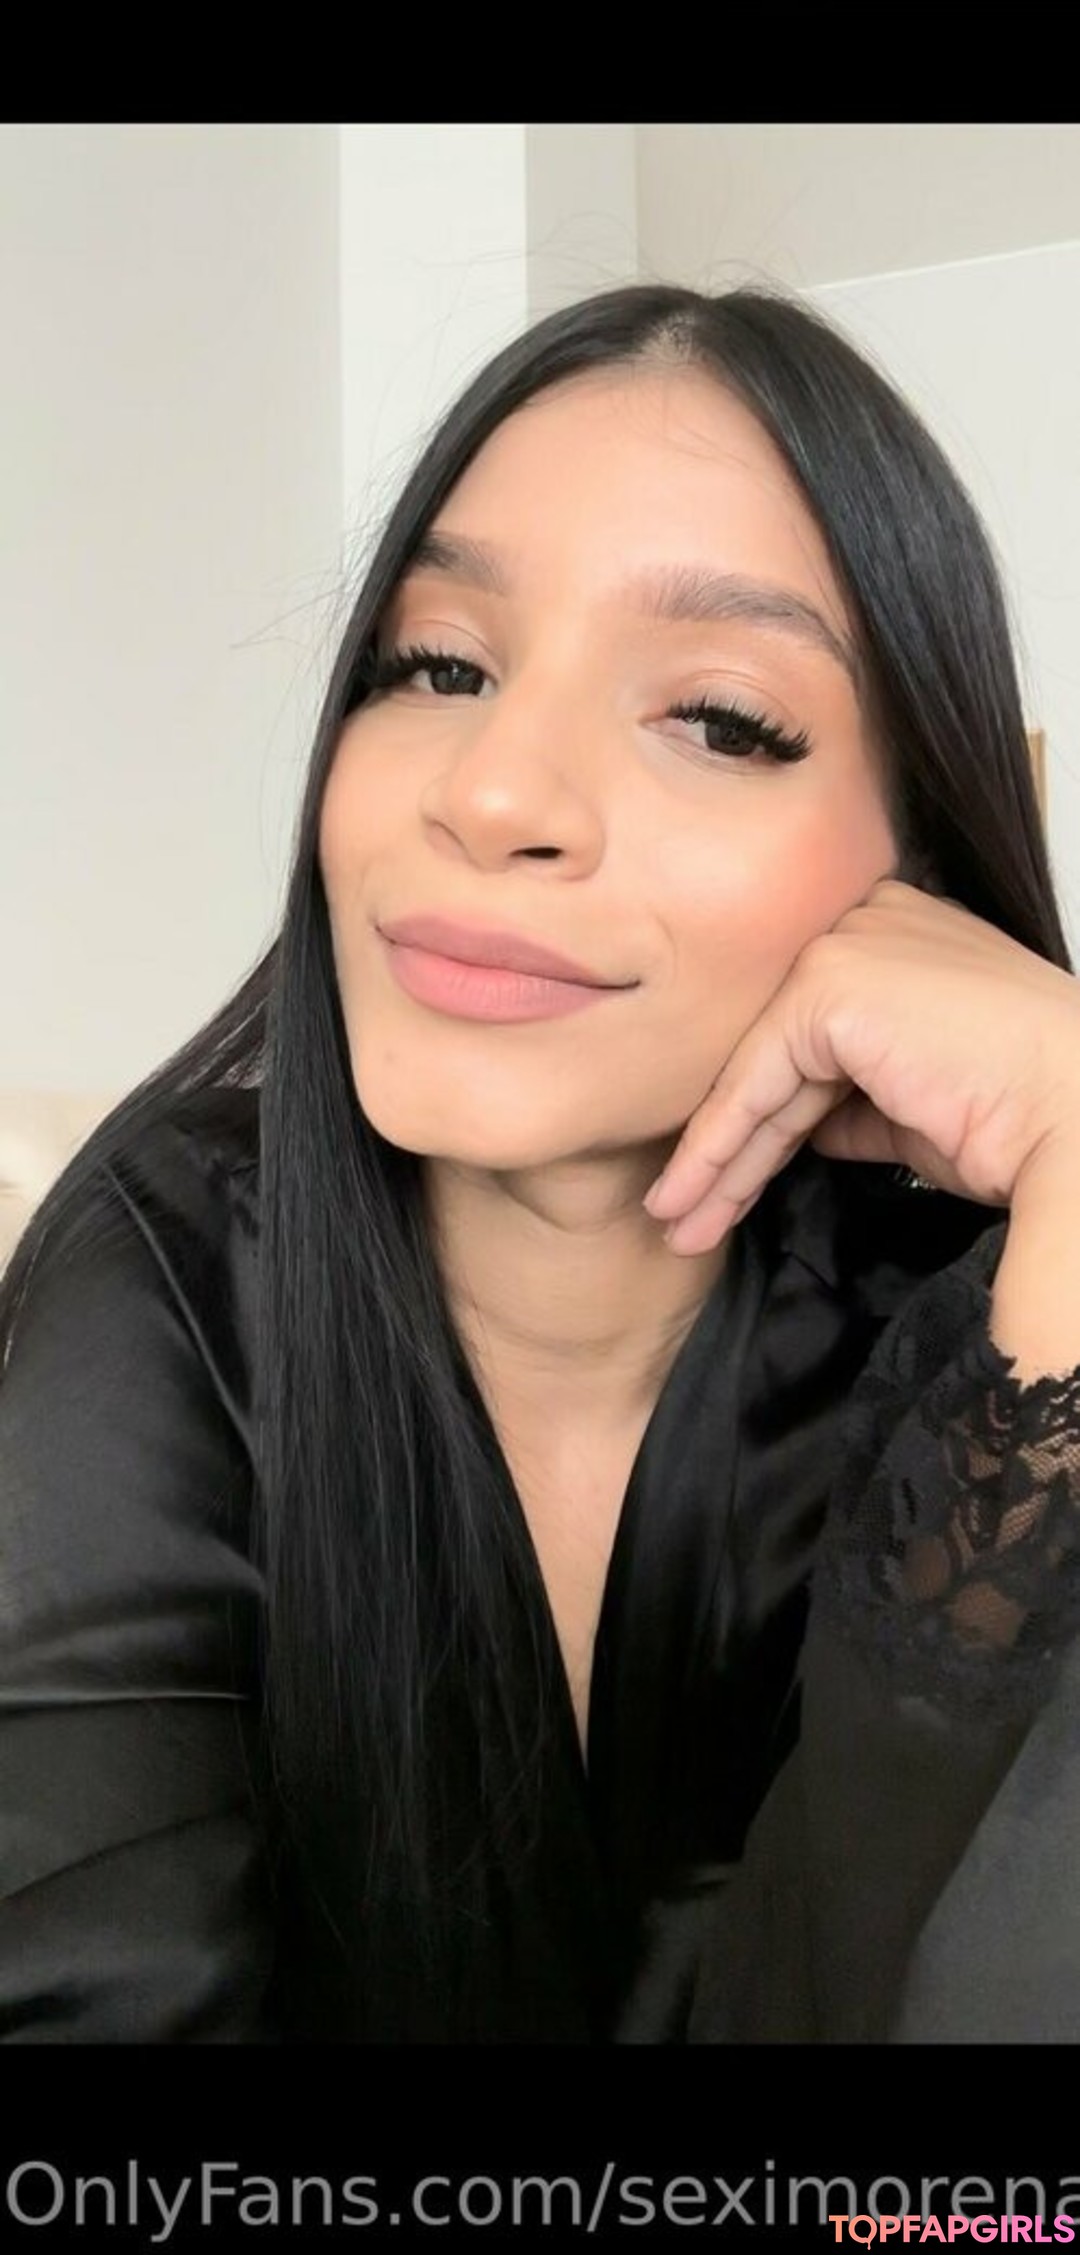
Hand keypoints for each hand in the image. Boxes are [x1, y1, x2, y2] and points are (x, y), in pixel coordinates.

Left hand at [643, 879, 1079, 1254]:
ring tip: (677, 1224)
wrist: (1075, 1125)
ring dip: (714, 1159)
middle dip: (731, 1142)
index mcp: (902, 938)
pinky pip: (756, 1081)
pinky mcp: (829, 985)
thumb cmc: (1021, 1121)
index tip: (724, 1182)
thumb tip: (802, 1129)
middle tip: (683, 1212)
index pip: (813, 1035)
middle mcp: (871, 923)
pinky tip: (688, 1197)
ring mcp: (848, 945)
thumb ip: (854, 1101)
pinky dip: (718, 1146)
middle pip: (778, 1053)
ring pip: (758, 1072)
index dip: (767, 1116)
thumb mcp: (918, 1105)